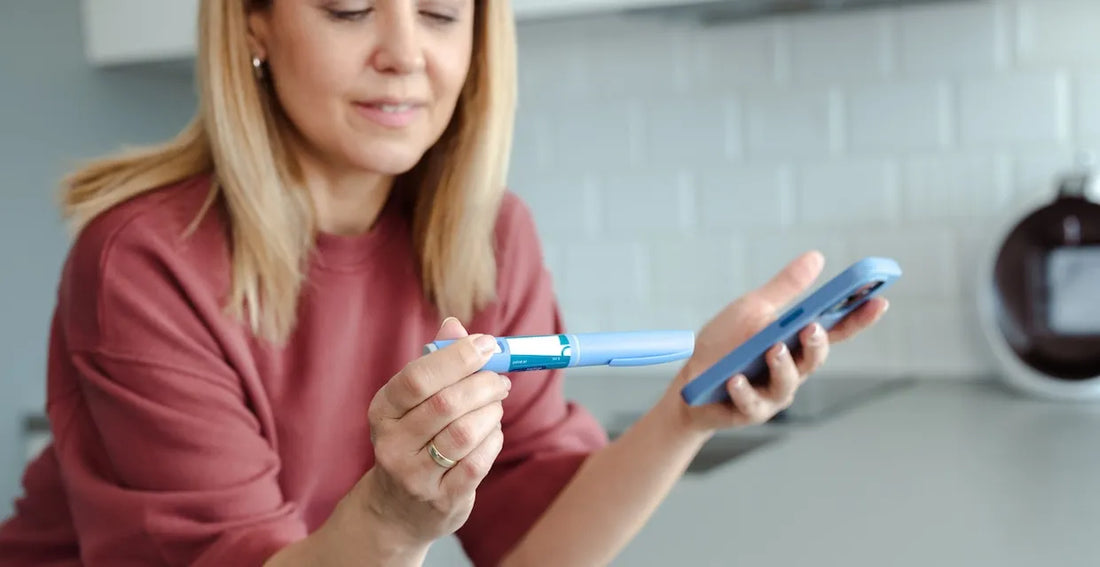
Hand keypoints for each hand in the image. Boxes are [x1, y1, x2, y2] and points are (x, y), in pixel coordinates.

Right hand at [353, 318, 510, 549]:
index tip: (487, 344)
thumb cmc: (413, 440)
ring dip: (491, 413)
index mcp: (382, 411)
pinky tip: (490, 434)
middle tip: (500, 380)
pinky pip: (479, 462)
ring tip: (494, 407)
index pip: (417, 378)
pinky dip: (493, 441)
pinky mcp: (442, 500)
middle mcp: (392, 444)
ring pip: (466, 433)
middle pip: (447, 404)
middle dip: (483, 385)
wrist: (398, 510)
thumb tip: (455, 324)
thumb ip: (435, 363)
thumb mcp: (413, 402)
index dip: (457, 357)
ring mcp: (415, 476)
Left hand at [663, 251, 888, 432]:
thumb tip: (817, 257)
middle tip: (812, 327)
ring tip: (773, 349)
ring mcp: (773, 393)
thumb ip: (786, 289)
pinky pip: (750, 402)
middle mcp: (792, 369)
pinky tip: (735, 379)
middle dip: (816, 343)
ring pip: (787, 383)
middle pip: (814, 358)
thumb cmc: (727, 344)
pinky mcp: (749, 411)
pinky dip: (744, 390)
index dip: (859, 318)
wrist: (691, 381)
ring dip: (782, 365)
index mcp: (796, 342)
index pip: (836, 330)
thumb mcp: (753, 309)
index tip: (880, 299)